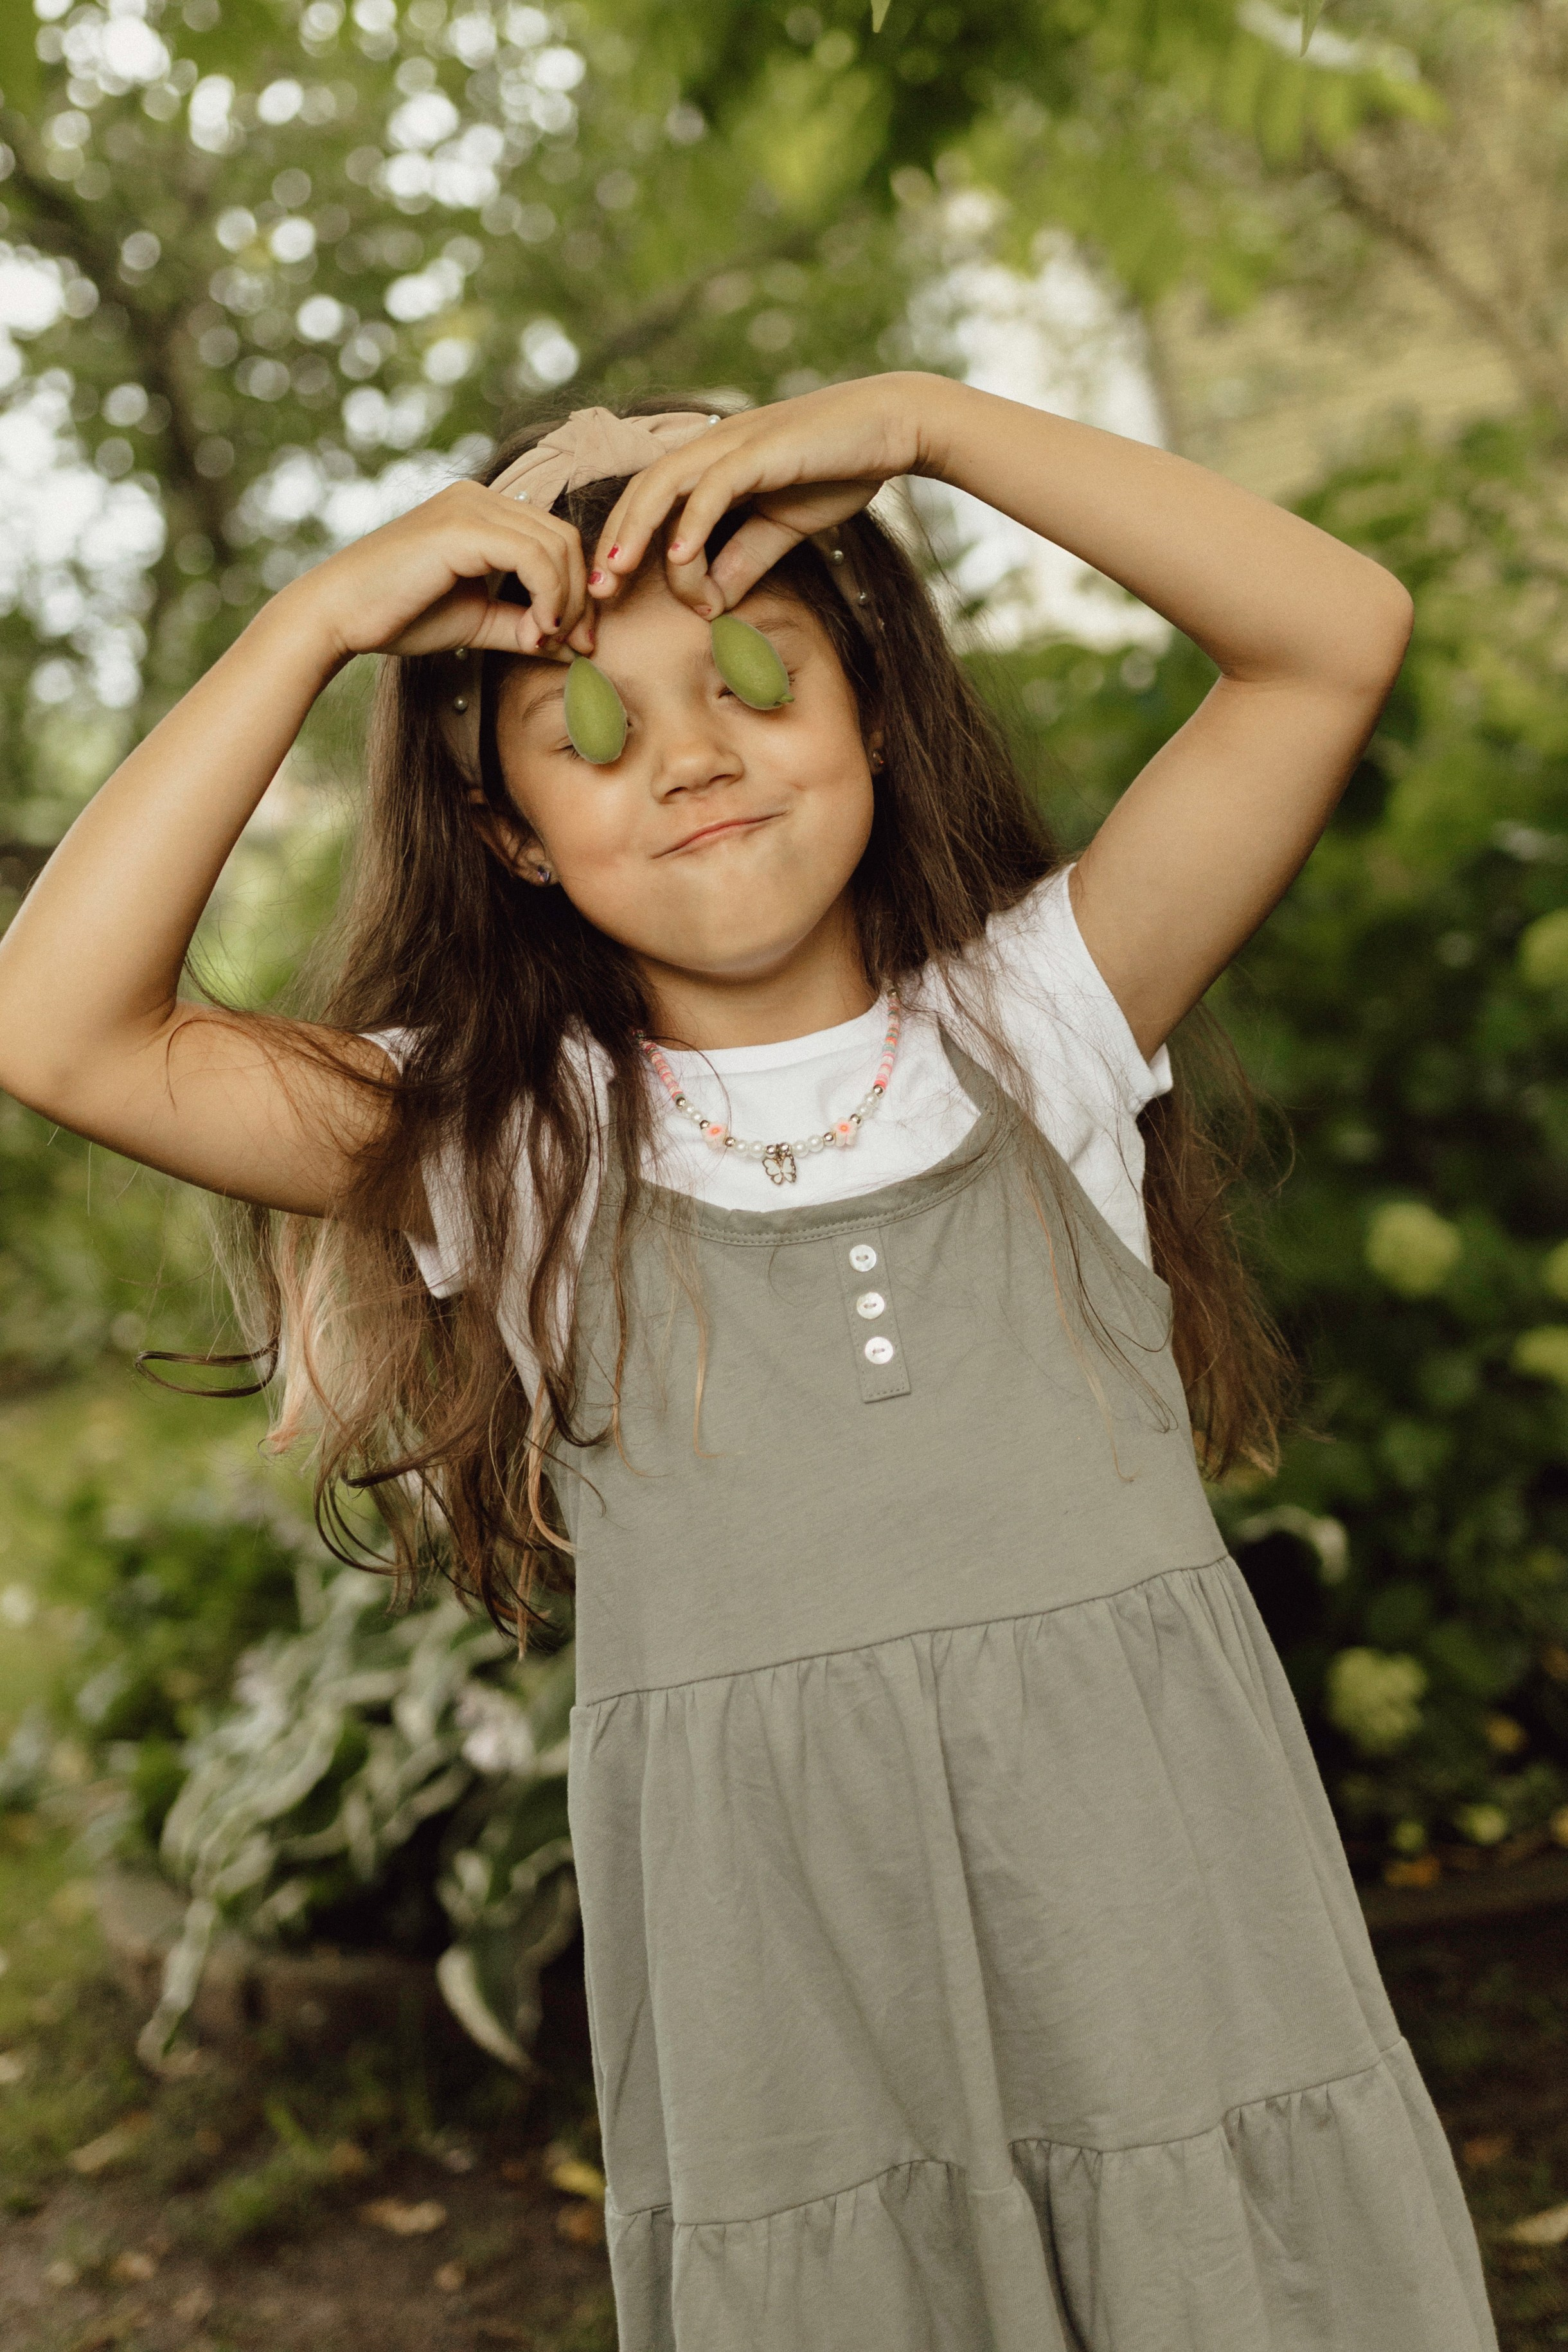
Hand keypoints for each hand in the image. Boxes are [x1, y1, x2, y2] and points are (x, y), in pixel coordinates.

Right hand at [285, 480, 599, 665]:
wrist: (339, 615)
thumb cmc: (399, 616)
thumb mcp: (478, 622)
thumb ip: (525, 626)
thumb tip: (575, 646)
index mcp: (482, 511)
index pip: (556, 540)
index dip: (577, 591)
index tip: (575, 642)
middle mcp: (479, 497)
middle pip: (565, 539)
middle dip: (580, 597)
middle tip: (573, 646)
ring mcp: (470, 506)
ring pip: (557, 546)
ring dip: (565, 602)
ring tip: (543, 640)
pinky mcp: (461, 527)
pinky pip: (534, 557)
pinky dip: (548, 597)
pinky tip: (535, 630)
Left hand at [588, 373, 938, 617]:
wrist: (891, 427)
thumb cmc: (838, 470)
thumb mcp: (782, 528)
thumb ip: (744, 560)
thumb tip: (712, 604)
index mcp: (711, 465)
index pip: (650, 505)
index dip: (624, 547)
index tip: (610, 597)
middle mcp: (711, 448)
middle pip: (641, 494)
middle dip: (613, 544)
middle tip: (594, 594)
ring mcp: (733, 444)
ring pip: (664, 486)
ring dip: (635, 531)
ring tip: (617, 574)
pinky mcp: (761, 449)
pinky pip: (714, 487)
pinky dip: (692, 523)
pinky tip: (679, 558)